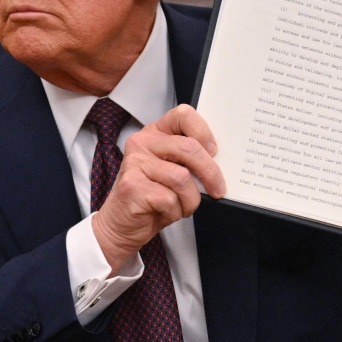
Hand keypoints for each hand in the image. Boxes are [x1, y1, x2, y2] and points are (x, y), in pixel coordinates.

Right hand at [90, 104, 225, 273]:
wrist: (122, 225)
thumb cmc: (153, 198)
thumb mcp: (173, 171)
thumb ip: (189, 160)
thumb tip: (219, 163)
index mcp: (155, 133)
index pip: (183, 115)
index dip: (203, 132)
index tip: (214, 151)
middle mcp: (142, 142)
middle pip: (189, 148)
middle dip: (210, 172)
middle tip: (218, 189)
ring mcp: (135, 163)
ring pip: (182, 178)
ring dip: (190, 200)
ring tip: (182, 206)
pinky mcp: (132, 185)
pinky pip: (170, 198)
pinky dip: (175, 212)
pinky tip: (165, 213)